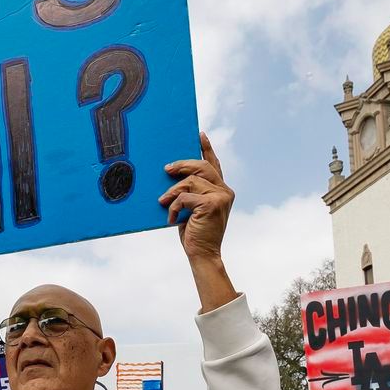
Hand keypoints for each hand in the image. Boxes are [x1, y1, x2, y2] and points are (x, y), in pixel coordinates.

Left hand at [159, 133, 233, 264]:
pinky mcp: (212, 204)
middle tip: (167, 169)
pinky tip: (171, 217)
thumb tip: (173, 174)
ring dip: (172, 192)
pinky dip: (175, 206)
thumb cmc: (195, 232)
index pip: (214, 164)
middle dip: (182, 165)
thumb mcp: (193, 208)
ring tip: (164, 202)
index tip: (199, 135)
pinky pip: (186, 196)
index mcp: (222, 190)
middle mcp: (225, 191)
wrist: (203, 254)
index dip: (207, 148)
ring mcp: (221, 197)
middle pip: (201, 166)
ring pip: (190, 181)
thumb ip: (191, 192)